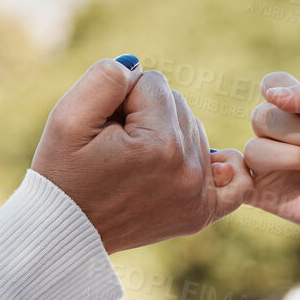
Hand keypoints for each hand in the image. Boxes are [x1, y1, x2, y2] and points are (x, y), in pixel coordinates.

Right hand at [32, 59, 253, 253]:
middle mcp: (188, 169)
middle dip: (145, 114)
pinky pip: (235, 181)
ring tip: (132, 161)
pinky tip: (209, 165)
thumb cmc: (63, 173)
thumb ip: (105, 77)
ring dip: (166, 135)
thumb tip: (138, 69)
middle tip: (115, 145)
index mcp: (160, 144)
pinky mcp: (201, 213)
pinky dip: (224, 168)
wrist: (65, 231)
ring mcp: (199, 195)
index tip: (103, 127)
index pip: (152, 83)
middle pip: (177, 104)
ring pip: (193, 130)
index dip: (121, 97)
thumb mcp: (66, 118)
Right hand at [242, 72, 299, 254]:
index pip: (271, 84)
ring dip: (287, 156)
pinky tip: (271, 179)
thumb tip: (269, 94)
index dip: (282, 91)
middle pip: (261, 117)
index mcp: (298, 111)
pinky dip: (239, 176)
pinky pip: (236, 179)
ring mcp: (271, 165)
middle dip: (293, 130)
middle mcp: (280, 135)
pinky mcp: (264, 194)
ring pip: (253, 149)